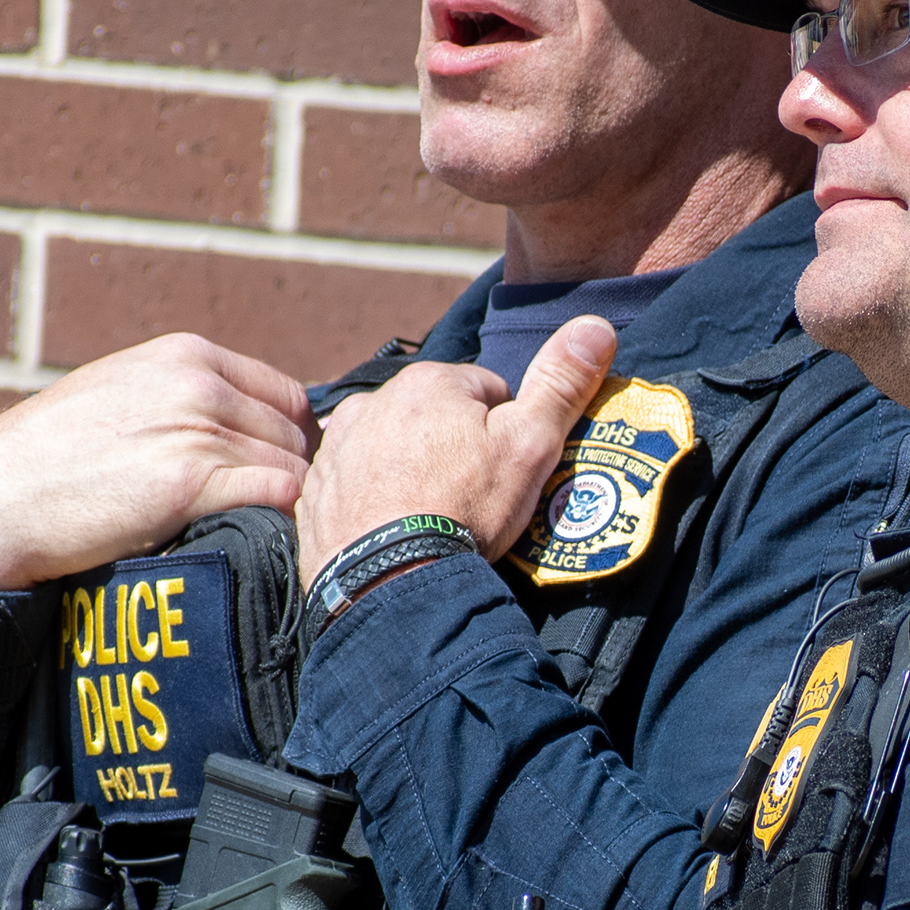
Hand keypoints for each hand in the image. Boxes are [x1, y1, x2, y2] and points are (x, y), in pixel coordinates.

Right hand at [0, 335, 314, 589]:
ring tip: (262, 531)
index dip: (290, 439)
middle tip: (270, 514)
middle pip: (294, 432)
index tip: (278, 474)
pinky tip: (260, 538)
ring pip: (293, 466)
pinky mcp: (191, 483)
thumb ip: (181, 398)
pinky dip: (283, 518)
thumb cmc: (50, 459)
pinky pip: (281, 495)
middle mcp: (197, 383)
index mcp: (184, 354)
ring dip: (287, 503)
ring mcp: (196, 430)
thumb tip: (239, 426)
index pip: (285, 394)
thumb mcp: (119, 395)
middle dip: (290, 473)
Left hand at [294, 317, 618, 584]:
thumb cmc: (463, 510)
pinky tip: (392, 531)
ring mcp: (336, 449)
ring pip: (390, 449)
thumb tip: (596, 325)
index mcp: (428, 382)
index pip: (485, 392)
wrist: (389, 584)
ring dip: (408, 472)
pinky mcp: (314, 493)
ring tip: (429, 518)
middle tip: (469, 499)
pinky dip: (372, 501)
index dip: (504, 432)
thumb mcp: (529, 446)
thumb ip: (561, 384)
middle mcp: (371, 402)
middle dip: (452, 449)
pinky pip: (353, 485)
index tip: (504, 472)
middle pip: (432, 418)